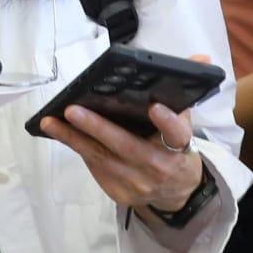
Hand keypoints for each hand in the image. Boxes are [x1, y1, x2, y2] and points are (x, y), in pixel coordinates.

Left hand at [39, 53, 211, 217]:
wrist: (177, 194)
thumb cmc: (175, 149)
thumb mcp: (185, 123)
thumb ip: (184, 91)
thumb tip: (201, 58)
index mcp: (180, 147)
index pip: (176, 133)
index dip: (166, 120)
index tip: (154, 106)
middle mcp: (159, 167)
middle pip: (126, 146)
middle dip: (97, 128)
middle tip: (72, 110)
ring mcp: (138, 184)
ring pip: (102, 158)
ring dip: (73, 139)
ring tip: (51, 121)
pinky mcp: (120, 193)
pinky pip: (95, 167)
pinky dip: (79, 149)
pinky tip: (62, 134)